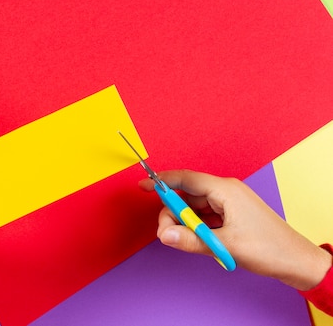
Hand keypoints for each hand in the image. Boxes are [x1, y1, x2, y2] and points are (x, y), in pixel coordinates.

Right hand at [139, 170, 331, 290]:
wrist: (296, 261)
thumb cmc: (268, 248)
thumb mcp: (225, 245)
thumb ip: (190, 239)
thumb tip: (163, 235)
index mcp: (225, 189)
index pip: (185, 178)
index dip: (161, 181)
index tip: (142, 185)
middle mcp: (225, 191)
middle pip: (187, 194)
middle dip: (173, 213)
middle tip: (167, 234)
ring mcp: (229, 202)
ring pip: (194, 207)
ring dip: (186, 222)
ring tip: (188, 241)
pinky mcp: (231, 214)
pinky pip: (205, 215)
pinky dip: (197, 226)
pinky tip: (199, 240)